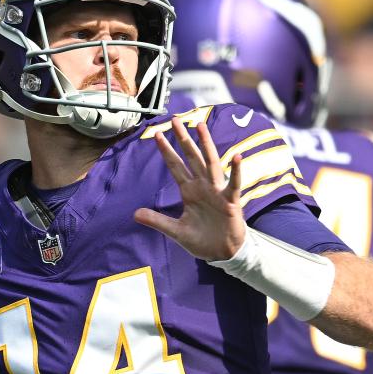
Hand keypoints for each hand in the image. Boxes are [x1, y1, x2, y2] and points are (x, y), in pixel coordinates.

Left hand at [134, 119, 244, 261]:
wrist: (223, 253)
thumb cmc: (203, 239)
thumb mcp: (176, 231)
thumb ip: (157, 221)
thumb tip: (135, 214)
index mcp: (189, 191)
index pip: (175, 166)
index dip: (166, 151)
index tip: (156, 135)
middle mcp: (203, 186)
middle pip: (191, 157)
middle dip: (183, 139)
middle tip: (174, 120)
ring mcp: (217, 191)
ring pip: (211, 163)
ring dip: (206, 145)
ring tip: (200, 127)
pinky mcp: (231, 201)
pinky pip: (234, 184)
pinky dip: (237, 170)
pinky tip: (237, 156)